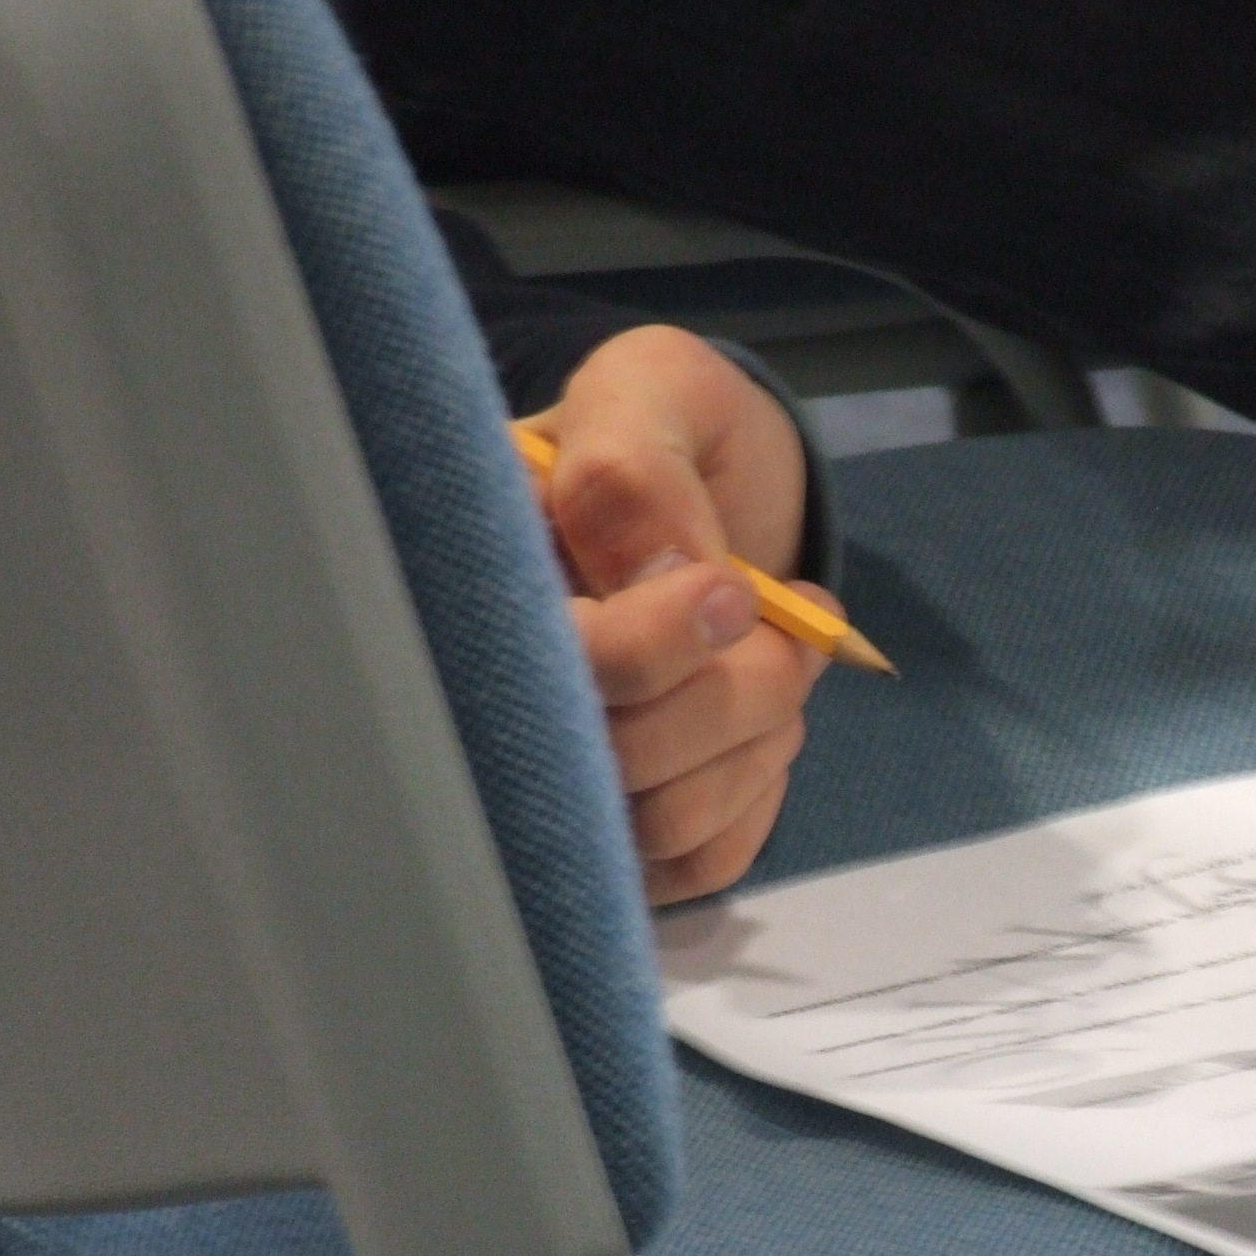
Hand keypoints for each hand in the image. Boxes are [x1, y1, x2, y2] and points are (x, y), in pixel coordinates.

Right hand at [523, 325, 826, 902]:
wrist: (721, 490)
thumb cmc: (672, 434)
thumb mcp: (653, 392)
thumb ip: (636, 465)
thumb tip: (653, 576)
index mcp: (468, 582)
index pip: (538, 668)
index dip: (650, 648)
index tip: (735, 591)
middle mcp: (485, 694)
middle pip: (609, 760)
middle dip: (738, 690)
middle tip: (786, 612)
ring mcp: (547, 774)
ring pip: (657, 823)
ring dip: (758, 740)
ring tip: (781, 658)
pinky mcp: (615, 833)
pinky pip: (695, 863)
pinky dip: (753, 795)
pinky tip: (754, 727)